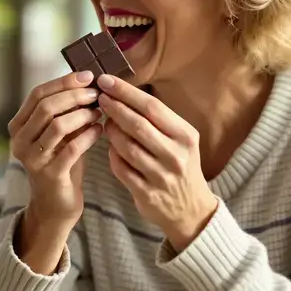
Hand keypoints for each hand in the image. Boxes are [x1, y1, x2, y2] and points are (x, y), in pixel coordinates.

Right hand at [8, 71, 103, 227]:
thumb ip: (66, 110)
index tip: (88, 76)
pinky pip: (72, 148)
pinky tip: (100, 131)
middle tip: (96, 95)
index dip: (63, 82)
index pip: (37, 94)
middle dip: (74, 97)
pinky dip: (89, 135)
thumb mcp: (60, 133)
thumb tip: (87, 81)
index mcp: (18, 126)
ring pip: (57, 125)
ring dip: (82, 115)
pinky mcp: (49, 174)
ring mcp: (32, 159)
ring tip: (99, 112)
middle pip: (46, 107)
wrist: (55, 204)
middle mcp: (19, 141)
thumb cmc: (60, 163)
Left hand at [95, 74, 218, 250]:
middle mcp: (175, 155)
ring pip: (126, 147)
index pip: (152, 107)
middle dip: (114, 108)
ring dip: (110, 131)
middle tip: (99, 97)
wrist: (191, 209)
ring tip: (104, 121)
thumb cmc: (182, 166)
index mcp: (185, 136)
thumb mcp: (181, 140)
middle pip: (137, 125)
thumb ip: (158, 120)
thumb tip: (125, 94)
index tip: (106, 81)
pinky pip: (121, 168)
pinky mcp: (146, 193)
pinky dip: (112, 154)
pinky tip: (109, 146)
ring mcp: (160, 176)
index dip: (126, 92)